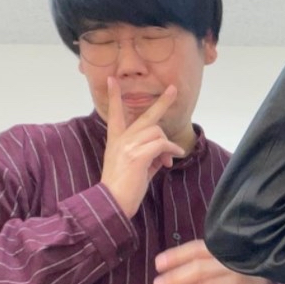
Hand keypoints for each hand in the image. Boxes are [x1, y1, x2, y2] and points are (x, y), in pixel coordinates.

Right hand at [101, 77, 184, 217]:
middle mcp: (121, 139)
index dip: (113, 96)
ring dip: (167, 146)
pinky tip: (171, 160)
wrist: (111, 203)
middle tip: (173, 89)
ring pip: (157, 132)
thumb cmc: (123, 187)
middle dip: (162, 102)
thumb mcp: (136, 166)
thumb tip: (166, 153)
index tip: (112, 80)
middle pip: (146, 116)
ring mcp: (129, 145)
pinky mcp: (138, 155)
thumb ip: (148, 154)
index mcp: (116, 139)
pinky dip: (170, 151)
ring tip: (167, 160)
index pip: (114, 113)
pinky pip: (161, 145)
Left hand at [153, 239, 273, 283]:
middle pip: (200, 270)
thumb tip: (161, 266)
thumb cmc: (236, 267)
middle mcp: (232, 263)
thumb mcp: (221, 256)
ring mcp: (242, 282)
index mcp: (223, 248)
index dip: (176, 257)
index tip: (158, 265)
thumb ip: (197, 259)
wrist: (272, 280)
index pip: (196, 250)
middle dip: (176, 279)